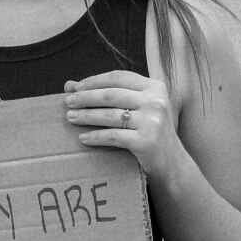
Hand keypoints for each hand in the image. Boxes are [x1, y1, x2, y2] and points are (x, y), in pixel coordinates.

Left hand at [64, 71, 184, 180]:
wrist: (172, 163)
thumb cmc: (150, 132)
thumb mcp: (139, 108)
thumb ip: (111, 94)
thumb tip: (70, 85)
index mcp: (154, 87)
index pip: (118, 77)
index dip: (94, 81)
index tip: (75, 87)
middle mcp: (155, 101)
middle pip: (111, 95)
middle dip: (85, 97)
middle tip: (68, 102)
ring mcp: (152, 121)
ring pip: (110, 115)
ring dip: (87, 116)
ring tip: (71, 118)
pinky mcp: (146, 141)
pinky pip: (113, 136)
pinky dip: (96, 137)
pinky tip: (83, 138)